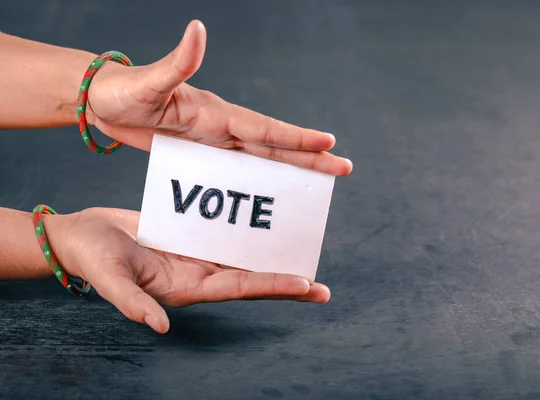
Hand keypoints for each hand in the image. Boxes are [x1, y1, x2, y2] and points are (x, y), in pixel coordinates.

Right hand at [47, 207, 330, 333]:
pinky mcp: (190, 236)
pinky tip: (267, 224)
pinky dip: (248, 232)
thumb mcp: (110, 278)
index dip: (271, 286)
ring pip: (242, 257)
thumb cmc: (93, 258)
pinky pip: (225, 234)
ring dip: (272, 258)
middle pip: (250, 278)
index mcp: (185, 286)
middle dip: (285, 283)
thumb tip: (161, 328)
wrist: (82, 236)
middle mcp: (197, 274)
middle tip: (321, 287)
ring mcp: (195, 255)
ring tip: (304, 255)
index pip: (237, 288)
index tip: (305, 285)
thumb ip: (133, 302)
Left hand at [86, 20, 351, 175]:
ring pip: (263, 160)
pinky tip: (274, 196)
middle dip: (310, 158)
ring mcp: (217, 142)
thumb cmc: (123, 91)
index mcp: (217, 114)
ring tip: (322, 183)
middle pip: (275, 147)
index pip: (264, 129)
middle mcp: (224, 128)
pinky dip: (261, 182)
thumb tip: (198, 29)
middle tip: (344, 169)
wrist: (104, 103)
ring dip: (294, 171)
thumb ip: (176, 63)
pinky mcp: (205, 155)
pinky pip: (239, 172)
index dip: (296, 138)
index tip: (329, 144)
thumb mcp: (148, 81)